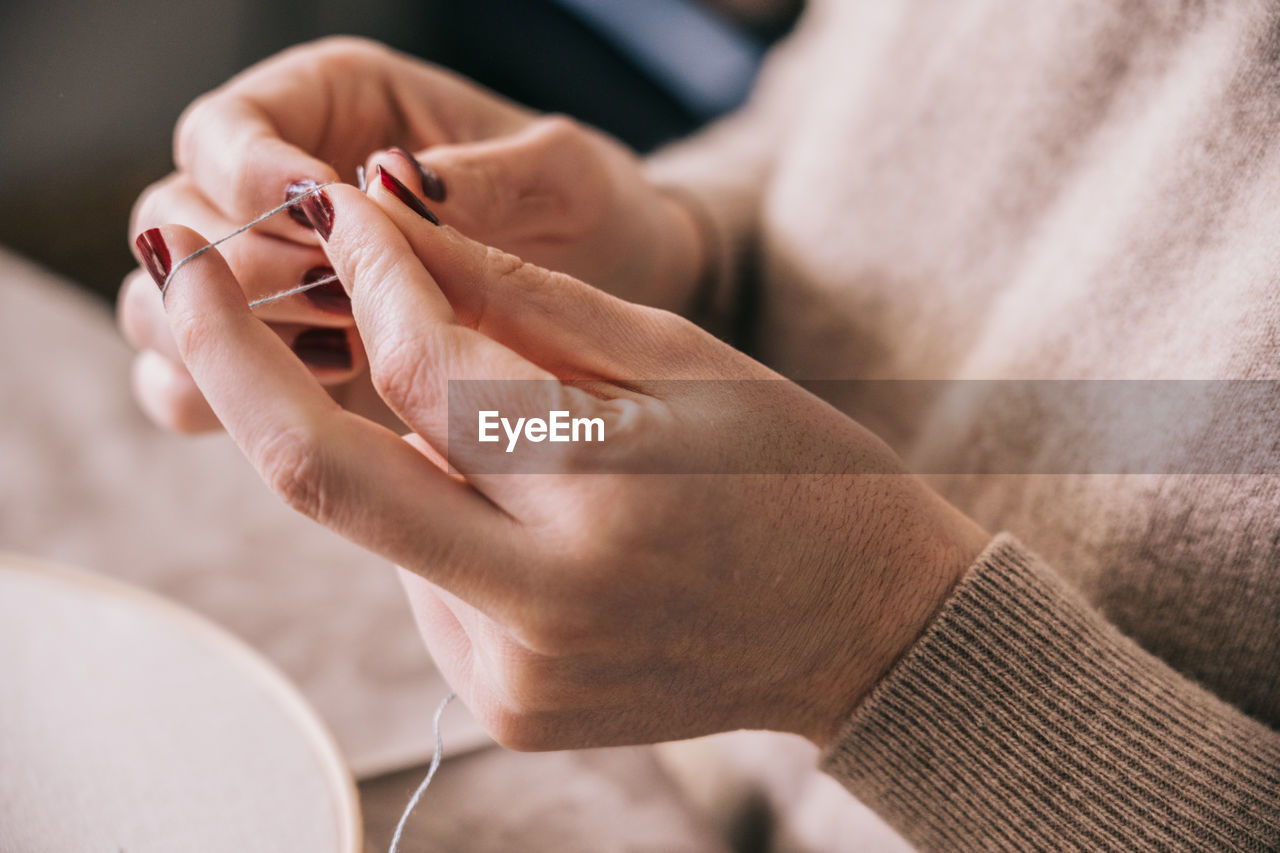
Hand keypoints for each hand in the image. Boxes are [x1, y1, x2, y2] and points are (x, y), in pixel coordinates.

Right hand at [119, 36, 704, 432]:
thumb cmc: (594, 212)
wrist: (617, 290)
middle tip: (345, 305)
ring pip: (167, 312)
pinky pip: (206, 391)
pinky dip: (239, 404)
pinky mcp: (293, 363)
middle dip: (247, 268)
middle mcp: (282, 197)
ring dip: (234, 343)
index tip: (317, 215)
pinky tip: (343, 396)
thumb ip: (487, 174)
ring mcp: (279, 284)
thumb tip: (389, 180)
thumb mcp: (565, 176)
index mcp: (331, 110)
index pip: (223, 132)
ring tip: (350, 355)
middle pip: (171, 219)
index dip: (249, 176)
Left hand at [139, 167, 987, 748]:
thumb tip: (386, 235)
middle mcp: (542, 610)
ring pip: (377, 520)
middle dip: (227, 358)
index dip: (363, 270)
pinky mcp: (507, 707)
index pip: (422, 365)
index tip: (327, 208)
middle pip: (323, 472)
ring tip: (472, 408)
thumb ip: (519, 302)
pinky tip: (510, 500)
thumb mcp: (679, 363)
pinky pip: (420, 578)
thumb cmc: (795, 475)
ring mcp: (514, 678)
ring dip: (378, 438)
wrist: (861, 628)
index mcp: (607, 503)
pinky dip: (431, 511)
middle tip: (178, 266)